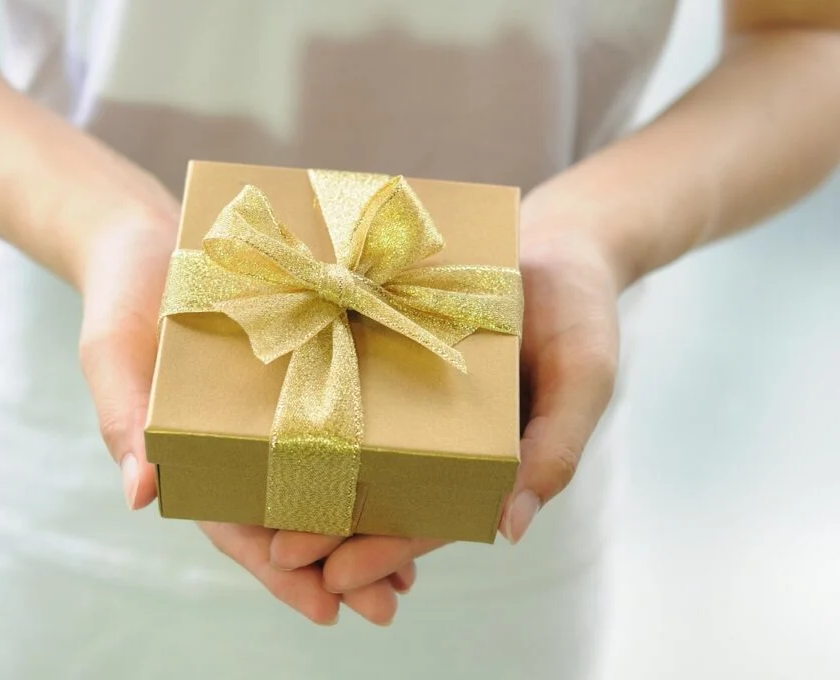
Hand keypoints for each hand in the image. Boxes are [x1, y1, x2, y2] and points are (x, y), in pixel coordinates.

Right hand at [75, 202, 408, 626]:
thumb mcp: (113, 357)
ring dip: (367, 520)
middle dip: (341, 563)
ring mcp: (277, 409)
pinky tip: (418, 469)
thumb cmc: (122, 301)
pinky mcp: (307, 366)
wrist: (149, 239)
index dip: (281, 573)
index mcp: (195, 457)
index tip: (326, 612)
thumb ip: (127, 423)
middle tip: (392, 601)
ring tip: (416, 563)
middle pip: (295, 517)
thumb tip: (141, 496)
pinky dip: (377, 450)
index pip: (238, 529)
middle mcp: (243, 443)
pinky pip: (344, 417)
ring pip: (326, 479)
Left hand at [267, 197, 621, 607]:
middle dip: (332, 529)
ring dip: (312, 478)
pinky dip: (314, 407)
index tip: (336, 578)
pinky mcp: (387, 344)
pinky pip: (349, 380)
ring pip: (356, 447)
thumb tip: (509, 530)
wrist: (562, 239)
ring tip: (255, 508)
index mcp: (488, 459)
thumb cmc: (583, 314)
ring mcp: (412, 392)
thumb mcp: (584, 380)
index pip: (433, 517)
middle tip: (279, 555)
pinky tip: (266, 423)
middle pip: (382, 492)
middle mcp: (442, 434)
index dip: (387, 551)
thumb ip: (556, 451)